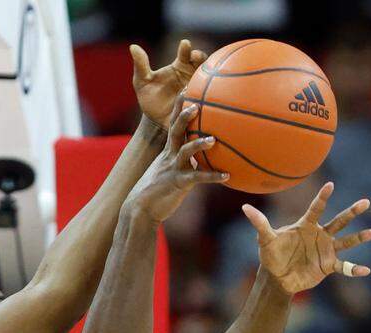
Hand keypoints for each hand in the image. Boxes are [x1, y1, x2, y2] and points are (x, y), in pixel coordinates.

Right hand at [124, 100, 228, 223]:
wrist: (143, 207)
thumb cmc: (160, 187)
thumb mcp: (173, 168)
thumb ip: (189, 159)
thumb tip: (209, 151)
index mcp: (170, 149)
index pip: (174, 122)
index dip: (180, 105)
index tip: (188, 87)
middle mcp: (170, 155)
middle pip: (176, 130)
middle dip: (185, 116)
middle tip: (197, 104)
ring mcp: (173, 168)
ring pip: (185, 152)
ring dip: (199, 145)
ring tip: (213, 140)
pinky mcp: (179, 183)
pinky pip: (197, 178)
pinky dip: (213, 176)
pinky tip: (227, 176)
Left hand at [131, 40, 205, 128]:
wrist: (156, 121)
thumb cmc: (149, 99)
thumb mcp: (141, 82)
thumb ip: (140, 65)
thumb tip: (133, 46)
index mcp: (179, 66)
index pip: (186, 53)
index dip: (187, 48)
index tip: (185, 45)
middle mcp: (191, 74)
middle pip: (202, 62)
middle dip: (201, 57)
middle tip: (196, 57)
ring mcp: (198, 88)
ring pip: (210, 77)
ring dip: (209, 73)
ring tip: (205, 73)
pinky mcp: (201, 102)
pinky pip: (209, 96)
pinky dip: (211, 92)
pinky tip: (209, 92)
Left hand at [242, 182, 370, 294]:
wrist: (277, 277)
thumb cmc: (271, 255)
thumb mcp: (265, 239)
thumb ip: (259, 223)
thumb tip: (244, 207)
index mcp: (306, 226)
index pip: (316, 209)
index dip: (322, 197)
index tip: (330, 185)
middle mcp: (320, 235)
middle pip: (339, 221)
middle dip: (352, 212)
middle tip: (366, 202)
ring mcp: (326, 250)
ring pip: (346, 241)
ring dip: (359, 237)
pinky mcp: (328, 265)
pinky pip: (344, 267)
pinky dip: (354, 269)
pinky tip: (365, 270)